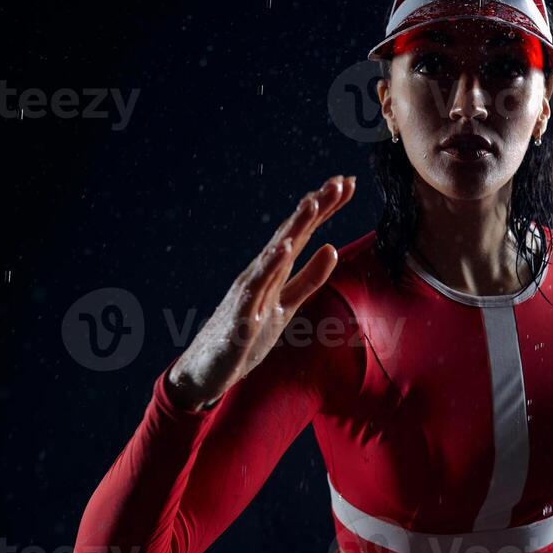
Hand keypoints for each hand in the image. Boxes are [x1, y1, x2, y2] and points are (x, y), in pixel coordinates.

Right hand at [166, 174, 355, 408]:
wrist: (204, 371)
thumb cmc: (245, 336)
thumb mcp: (286, 307)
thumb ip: (309, 279)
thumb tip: (332, 248)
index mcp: (274, 272)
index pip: (303, 234)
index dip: (325, 209)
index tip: (347, 182)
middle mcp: (260, 274)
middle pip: (291, 235)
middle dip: (315, 208)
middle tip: (339, 181)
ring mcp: (248, 293)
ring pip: (274, 255)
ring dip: (293, 228)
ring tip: (312, 203)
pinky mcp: (239, 316)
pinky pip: (256, 289)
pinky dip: (269, 267)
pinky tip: (282, 248)